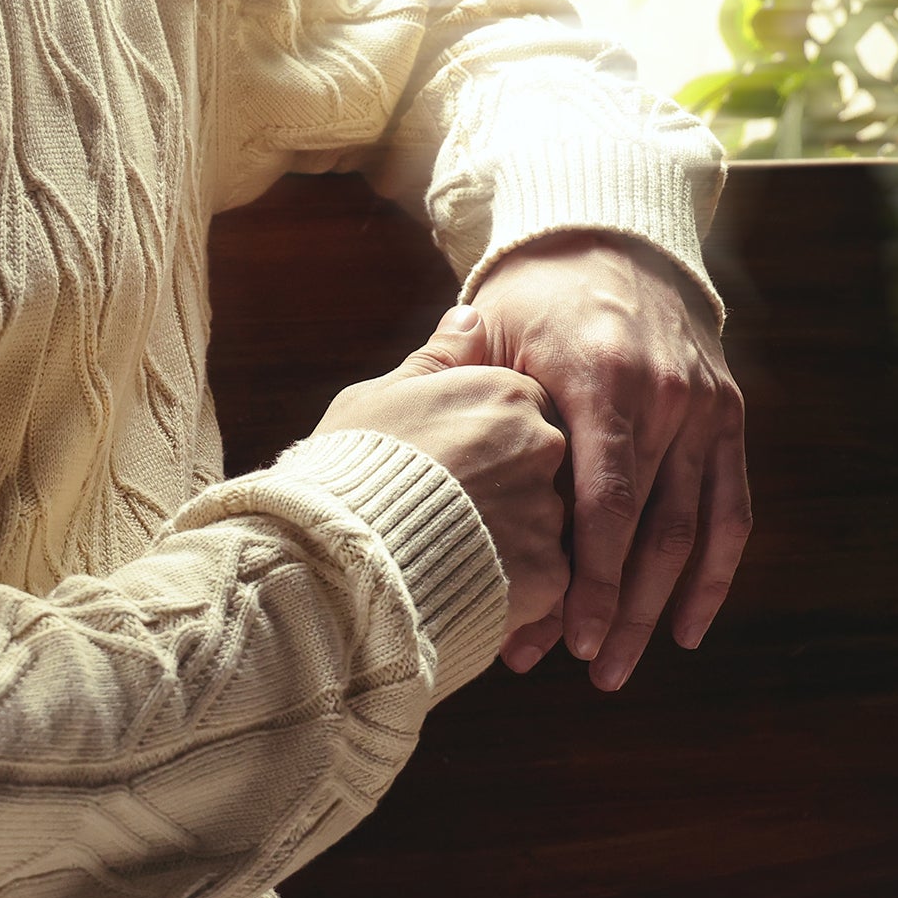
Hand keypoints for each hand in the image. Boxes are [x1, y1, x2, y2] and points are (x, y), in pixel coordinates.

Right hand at [314, 306, 569, 636]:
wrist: (347, 551)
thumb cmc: (355, 463)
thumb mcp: (385, 393)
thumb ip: (440, 357)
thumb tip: (471, 313)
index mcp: (508, 392)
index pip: (527, 406)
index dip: (489, 436)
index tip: (457, 461)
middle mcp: (544, 445)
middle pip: (545, 464)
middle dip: (507, 487)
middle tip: (455, 510)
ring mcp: (551, 510)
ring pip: (548, 523)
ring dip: (512, 537)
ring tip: (453, 553)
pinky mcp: (550, 574)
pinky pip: (545, 579)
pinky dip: (514, 584)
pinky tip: (467, 584)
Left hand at [471, 232, 749, 691]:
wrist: (609, 236)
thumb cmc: (529, 297)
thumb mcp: (490, 336)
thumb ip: (467, 409)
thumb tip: (417, 491)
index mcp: (601, 380)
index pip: (604, 504)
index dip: (588, 580)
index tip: (566, 640)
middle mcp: (664, 397)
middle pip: (647, 531)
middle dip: (616, 611)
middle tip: (587, 670)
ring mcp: (704, 408)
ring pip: (691, 531)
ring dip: (657, 607)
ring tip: (618, 664)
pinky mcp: (727, 416)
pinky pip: (731, 509)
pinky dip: (713, 573)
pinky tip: (684, 626)